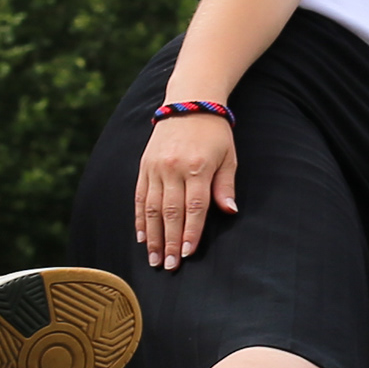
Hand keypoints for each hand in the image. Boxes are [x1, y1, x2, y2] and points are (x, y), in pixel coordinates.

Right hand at [136, 113, 237, 267]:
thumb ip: (225, 185)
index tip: (188, 254)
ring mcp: (156, 167)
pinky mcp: (144, 166)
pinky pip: (139, 196)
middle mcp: (173, 168)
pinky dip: (139, 219)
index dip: (191, 233)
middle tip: (169, 266)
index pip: (194, 207)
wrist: (189, 102)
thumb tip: (229, 211)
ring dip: (153, 237)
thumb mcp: (228, 157)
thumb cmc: (214, 133)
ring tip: (154, 259)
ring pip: (151, 208)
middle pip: (170, 212)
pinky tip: (142, 237)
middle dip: (170, 242)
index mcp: (197, 167)